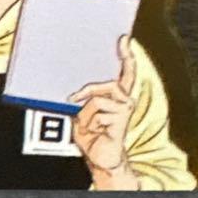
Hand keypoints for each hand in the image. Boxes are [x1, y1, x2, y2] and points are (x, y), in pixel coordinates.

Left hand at [70, 36, 139, 187]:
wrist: (100, 158)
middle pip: (110, 81)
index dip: (126, 55)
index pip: (124, 72)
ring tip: (86, 124)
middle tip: (74, 98)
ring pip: (97, 97)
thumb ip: (81, 98)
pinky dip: (89, 121)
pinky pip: (97, 111)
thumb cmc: (91, 135)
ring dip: (85, 112)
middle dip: (89, 89)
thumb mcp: (80, 112)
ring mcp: (125, 109)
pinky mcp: (122, 119)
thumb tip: (71, 85)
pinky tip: (95, 131)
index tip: (124, 39)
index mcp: (116, 96)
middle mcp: (125, 100)